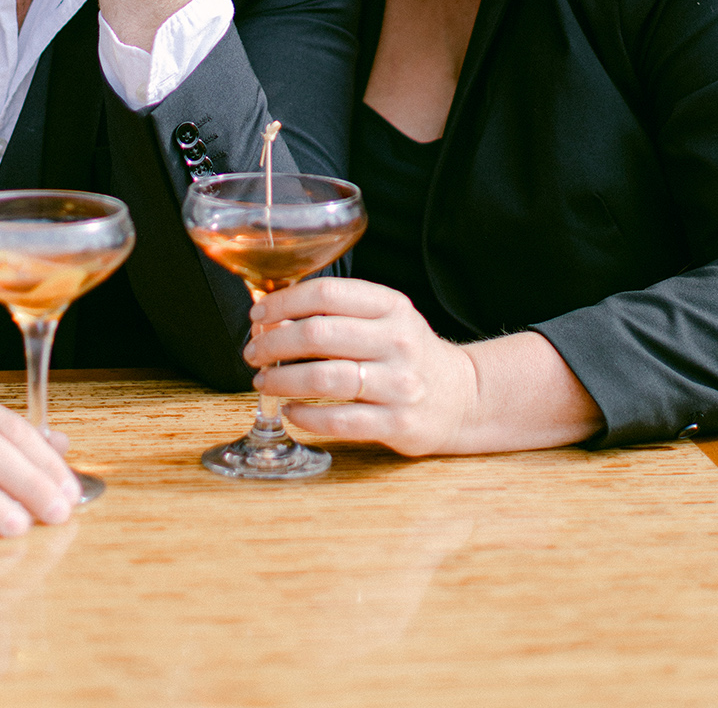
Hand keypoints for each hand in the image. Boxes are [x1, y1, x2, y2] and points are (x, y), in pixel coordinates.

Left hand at [245, 277, 602, 454]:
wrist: (464, 397)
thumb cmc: (408, 354)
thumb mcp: (385, 319)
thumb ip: (339, 312)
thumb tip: (273, 315)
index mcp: (391, 306)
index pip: (327, 293)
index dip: (283, 302)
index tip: (258, 313)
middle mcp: (397, 341)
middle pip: (319, 333)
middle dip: (274, 342)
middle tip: (253, 351)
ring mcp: (399, 384)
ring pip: (326, 378)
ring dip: (282, 379)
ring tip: (264, 381)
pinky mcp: (398, 423)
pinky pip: (340, 421)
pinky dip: (306, 416)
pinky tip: (291, 411)